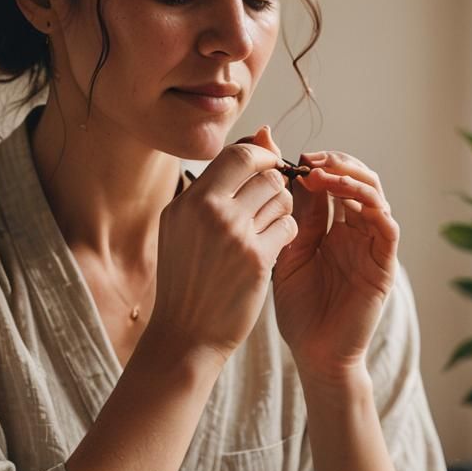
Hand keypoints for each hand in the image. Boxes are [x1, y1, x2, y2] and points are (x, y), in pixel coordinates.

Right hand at [146, 128, 297, 362]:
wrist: (186, 333)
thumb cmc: (188, 278)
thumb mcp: (183, 227)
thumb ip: (215, 186)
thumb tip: (261, 137)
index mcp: (188, 201)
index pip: (236, 155)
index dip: (260, 158)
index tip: (266, 171)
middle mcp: (209, 211)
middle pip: (264, 173)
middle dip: (276, 184)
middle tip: (269, 204)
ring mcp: (233, 234)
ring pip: (281, 197)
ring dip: (282, 209)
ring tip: (268, 227)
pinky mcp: (257, 258)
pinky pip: (288, 226)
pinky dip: (286, 233)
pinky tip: (272, 246)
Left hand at [270, 146, 398, 380]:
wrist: (315, 354)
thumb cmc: (298, 311)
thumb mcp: (287, 254)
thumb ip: (291, 216)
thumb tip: (280, 171)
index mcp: (332, 228)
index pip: (332, 183)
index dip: (316, 165)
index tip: (288, 158)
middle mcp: (355, 232)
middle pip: (358, 180)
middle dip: (335, 163)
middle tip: (308, 159)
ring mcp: (372, 246)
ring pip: (374, 195)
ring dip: (350, 178)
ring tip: (321, 174)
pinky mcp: (384, 264)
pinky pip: (387, 226)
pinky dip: (371, 205)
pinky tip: (348, 198)